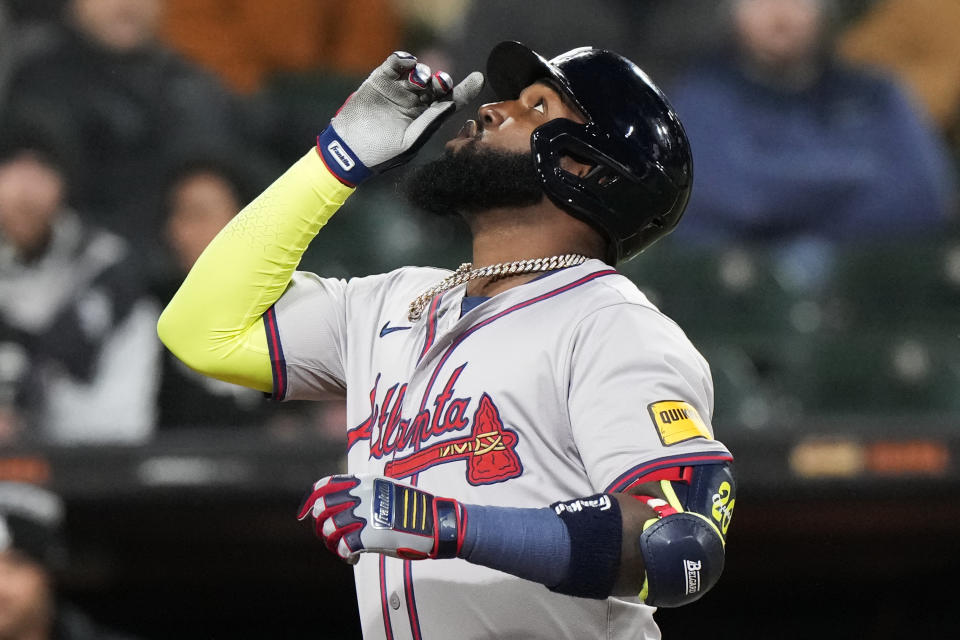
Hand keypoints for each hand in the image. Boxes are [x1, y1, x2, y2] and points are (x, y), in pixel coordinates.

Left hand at [297, 474, 464, 562]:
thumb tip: (347, 505)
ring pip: (329, 530)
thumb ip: (367, 494)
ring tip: (345, 550)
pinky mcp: (371, 536)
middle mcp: (361, 495)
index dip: (311, 500)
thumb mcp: (388, 491)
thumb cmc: (416, 510)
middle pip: (321, 508)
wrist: (437, 522)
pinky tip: (354, 559)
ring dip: (333, 543)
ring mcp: (365, 515)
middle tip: (331, 538)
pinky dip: (345, 556)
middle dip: (320, 526)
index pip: (324, 485)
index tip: (308, 514)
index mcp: (364, 483)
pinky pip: (344, 547)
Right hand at [317, 52, 483, 184]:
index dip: (465, 89)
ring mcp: (398, 89)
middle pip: (436, 84)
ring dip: (423, 72)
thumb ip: (431, 121)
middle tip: (441, 82)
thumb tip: (452, 104)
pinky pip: (396, 64)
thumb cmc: (381, 153)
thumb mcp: (411, 141)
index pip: (449, 101)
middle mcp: (414, 102)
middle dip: (442, 81)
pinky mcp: (380, 80)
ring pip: (417, 72)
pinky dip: (403, 59)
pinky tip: (408, 62)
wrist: (348, 150)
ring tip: (420, 80)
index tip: (479, 78)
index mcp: (425, 118)